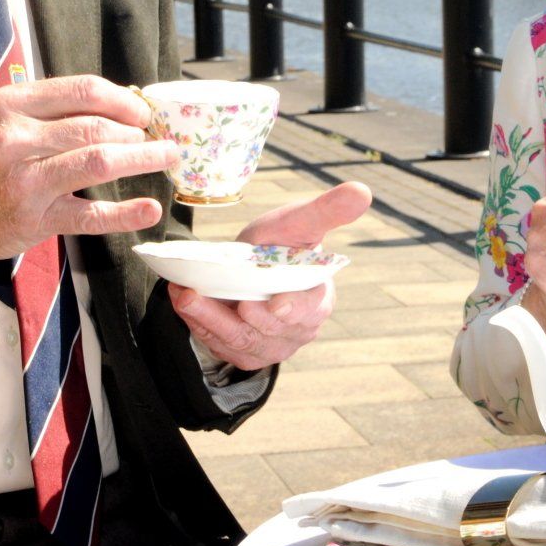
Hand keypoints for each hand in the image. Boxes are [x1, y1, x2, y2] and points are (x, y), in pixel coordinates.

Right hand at [0, 75, 179, 308]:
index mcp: (9, 105)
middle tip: (159, 137)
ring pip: (99, 163)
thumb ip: (47, 110)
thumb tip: (116, 103)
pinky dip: (125, 213)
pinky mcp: (33, 220)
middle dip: (137, 132)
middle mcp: (14, 139)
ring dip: (142, 159)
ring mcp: (24, 181)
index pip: (82, 91)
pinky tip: (149, 209)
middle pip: (96, 127)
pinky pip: (90, 215)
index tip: (143, 110)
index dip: (123, 100)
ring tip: (166, 158)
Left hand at [169, 182, 371, 368]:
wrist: (250, 266)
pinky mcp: (246, 354)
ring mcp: (272, 346)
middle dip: (237, 315)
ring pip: (241, 341)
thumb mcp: (300, 222)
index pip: (309, 309)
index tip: (275, 304)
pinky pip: (222, 347)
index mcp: (318, 299)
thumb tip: (362, 191)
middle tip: (207, 294)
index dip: (293, 309)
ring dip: (208, 319)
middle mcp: (299, 330)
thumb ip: (328, 211)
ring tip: (185, 297)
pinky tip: (183, 303)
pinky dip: (199, 326)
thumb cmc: (281, 244)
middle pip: (269, 330)